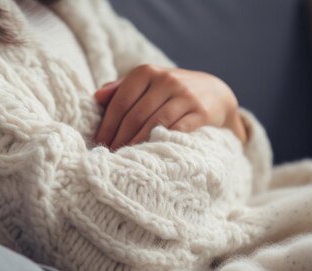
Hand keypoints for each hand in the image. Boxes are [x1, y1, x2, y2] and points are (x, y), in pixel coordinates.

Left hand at [94, 64, 247, 149]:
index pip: (121, 101)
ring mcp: (185, 95)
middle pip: (135, 115)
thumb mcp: (148, 83)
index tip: (99, 142)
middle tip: (111, 155)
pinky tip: (152, 153)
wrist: (215, 92)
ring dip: (138, 143)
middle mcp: (165, 80)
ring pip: (154, 123)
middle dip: (120, 138)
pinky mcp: (201, 112)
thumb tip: (96, 97)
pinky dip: (162, 142)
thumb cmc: (171, 91)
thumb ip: (122, 88)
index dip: (108, 124)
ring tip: (127, 157)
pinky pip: (178, 129)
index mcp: (146, 72)